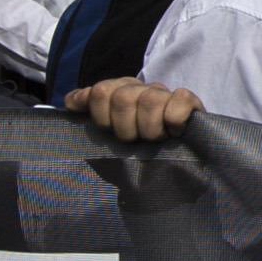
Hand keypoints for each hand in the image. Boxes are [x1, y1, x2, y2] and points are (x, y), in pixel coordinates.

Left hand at [71, 79, 198, 140]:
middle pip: (123, 98)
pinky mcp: (190, 101)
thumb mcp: (104, 135)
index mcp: (118, 91)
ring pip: (150, 101)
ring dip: (150, 130)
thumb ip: (87, 112)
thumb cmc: (133, 152)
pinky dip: (174, 120)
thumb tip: (71, 101)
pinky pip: (179, 100)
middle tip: (135, 141)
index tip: (111, 133)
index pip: (100, 92)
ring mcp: (164, 94)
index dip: (102, 118)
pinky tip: (174, 132)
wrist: (169, 172)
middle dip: (126, 129)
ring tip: (154, 140)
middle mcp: (140, 89)